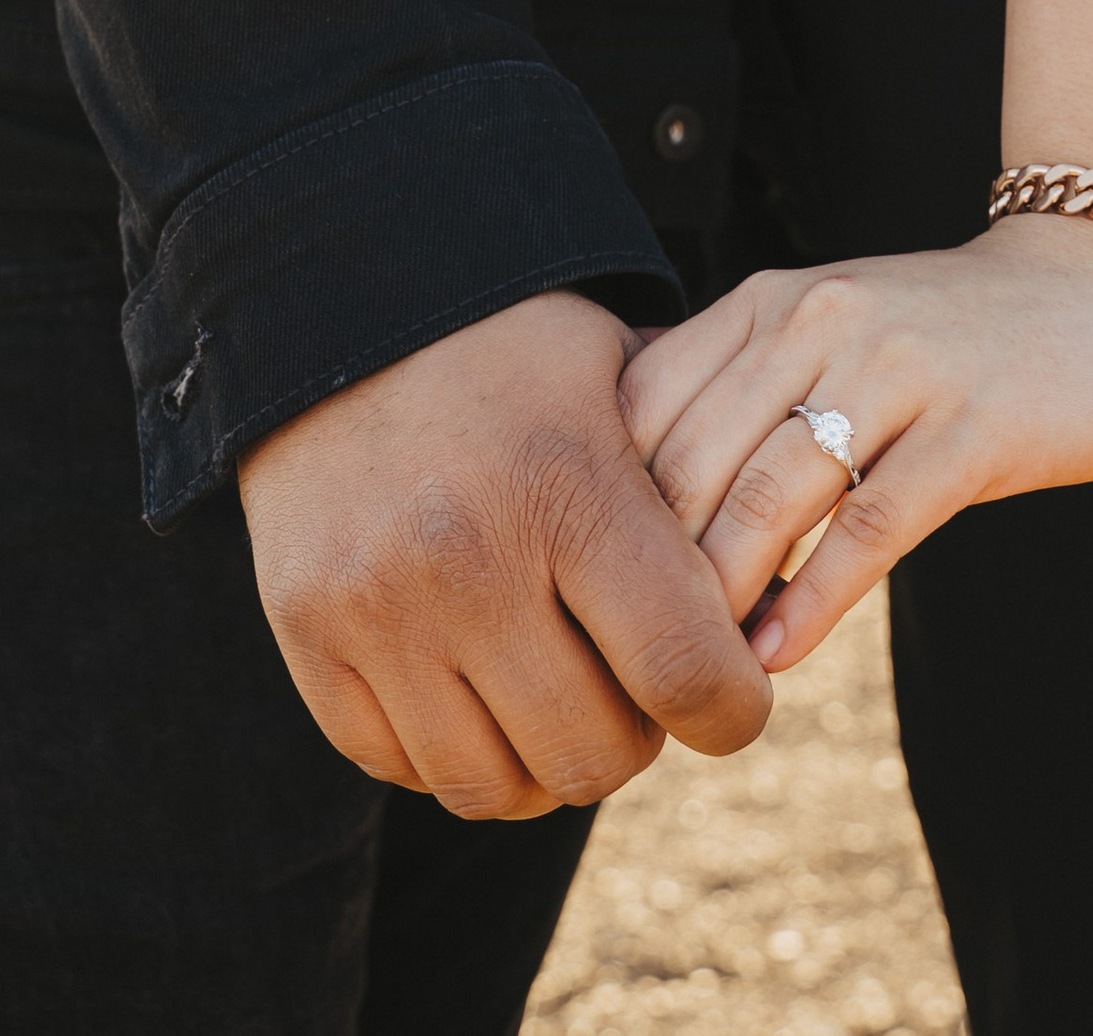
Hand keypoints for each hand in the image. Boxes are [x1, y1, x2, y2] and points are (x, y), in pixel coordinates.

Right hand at [239, 289, 771, 817]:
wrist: (339, 306)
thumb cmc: (512, 353)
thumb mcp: (624, 378)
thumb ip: (707, 483)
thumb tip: (786, 593)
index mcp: (565, 484)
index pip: (684, 673)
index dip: (734, 710)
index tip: (734, 693)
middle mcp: (466, 555)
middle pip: (594, 755)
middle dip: (637, 737)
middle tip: (633, 682)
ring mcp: (375, 605)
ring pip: (496, 786)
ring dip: (543, 758)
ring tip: (555, 687)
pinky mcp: (307, 634)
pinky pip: (401, 767)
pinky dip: (452, 749)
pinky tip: (474, 683)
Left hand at [618, 214, 1092, 671]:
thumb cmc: (947, 335)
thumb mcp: (830, 335)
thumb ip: (742, 394)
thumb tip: (630, 513)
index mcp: (770, 299)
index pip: (643, 399)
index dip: (602, 499)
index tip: (585, 584)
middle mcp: (820, 317)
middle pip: (692, 456)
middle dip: (648, 566)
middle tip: (626, 652)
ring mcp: (899, 367)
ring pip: (770, 493)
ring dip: (721, 594)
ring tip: (694, 668)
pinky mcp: (973, 424)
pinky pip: (871, 526)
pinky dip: (812, 600)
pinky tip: (777, 655)